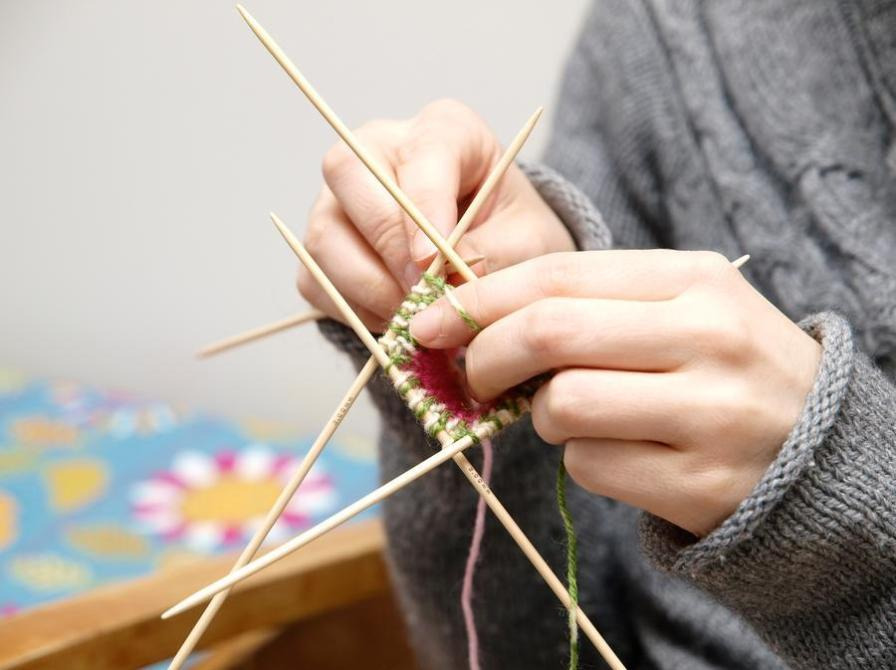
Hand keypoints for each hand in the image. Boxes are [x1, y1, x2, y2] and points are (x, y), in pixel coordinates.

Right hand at [298, 99, 574, 330]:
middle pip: (349, 173)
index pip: (421, 155)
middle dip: (385, 244)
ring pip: (325, 235)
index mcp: (445, 130)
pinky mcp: (324, 245)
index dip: (424, 209)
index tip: (434, 260)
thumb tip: (441, 280)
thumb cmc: (511, 236)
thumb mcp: (525, 241)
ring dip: (369, 287)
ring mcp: (341, 196)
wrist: (494, 257)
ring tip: (415, 316)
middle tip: (421, 292)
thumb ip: (491, 254)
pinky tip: (395, 318)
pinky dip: (354, 309)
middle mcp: (380, 149)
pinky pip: (316, 279)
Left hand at [409, 250, 821, 535]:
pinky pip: (590, 468)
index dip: (477, 299)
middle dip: (486, 357)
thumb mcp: (675, 308)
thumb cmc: (720, 366)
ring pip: (564, 406)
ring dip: (543, 417)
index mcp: (695, 279)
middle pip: (550, 334)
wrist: (817, 447)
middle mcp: (708, 337)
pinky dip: (581, 461)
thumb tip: (470, 321)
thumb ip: (586, 305)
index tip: (426, 321)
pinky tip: (620, 452)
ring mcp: (709, 413)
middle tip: (475, 377)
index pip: (558, 276)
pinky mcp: (699, 482)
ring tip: (576, 415)